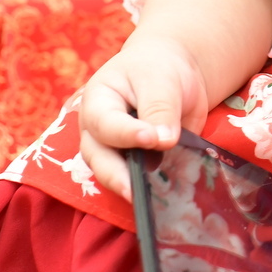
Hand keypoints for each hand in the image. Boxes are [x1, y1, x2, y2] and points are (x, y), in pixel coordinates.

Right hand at [77, 31, 212, 199]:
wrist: (172, 72)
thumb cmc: (158, 69)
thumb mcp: (160, 79)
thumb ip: (160, 107)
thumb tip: (164, 140)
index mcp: (98, 102)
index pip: (106, 124)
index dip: (127, 134)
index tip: (152, 139)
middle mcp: (99, 132)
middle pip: (99, 159)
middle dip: (116, 177)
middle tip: (137, 193)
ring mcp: (116, 152)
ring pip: (114, 176)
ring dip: (133, 188)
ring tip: (153, 202)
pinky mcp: (137, 165)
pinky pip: (139, 181)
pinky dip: (152, 189)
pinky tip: (168, 197)